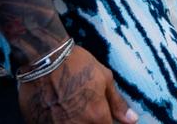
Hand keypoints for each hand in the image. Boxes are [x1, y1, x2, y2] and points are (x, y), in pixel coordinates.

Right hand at [18, 45, 136, 122]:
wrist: (44, 59)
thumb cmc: (77, 64)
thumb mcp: (104, 77)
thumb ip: (117, 102)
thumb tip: (132, 120)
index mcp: (96, 115)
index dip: (109, 121)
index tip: (105, 114)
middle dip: (91, 121)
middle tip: (86, 106)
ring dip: (75, 120)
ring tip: (71, 104)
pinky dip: (58, 120)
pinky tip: (57, 108)